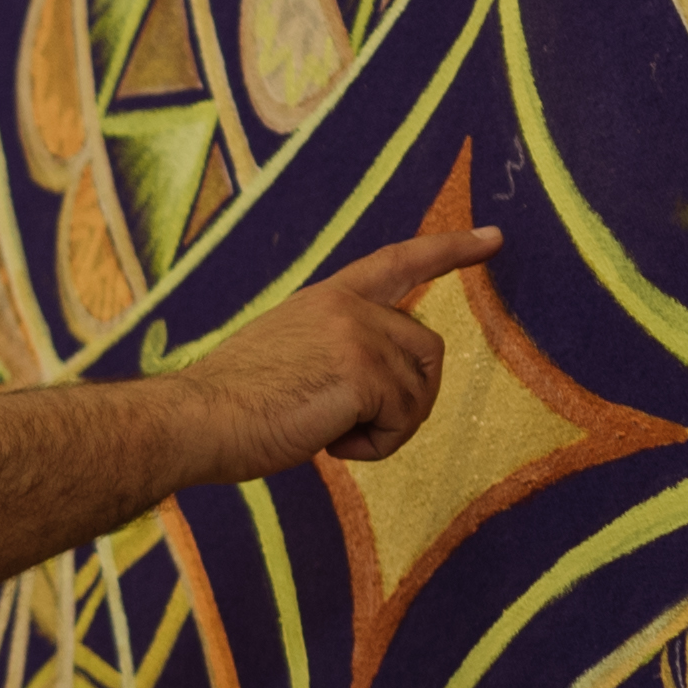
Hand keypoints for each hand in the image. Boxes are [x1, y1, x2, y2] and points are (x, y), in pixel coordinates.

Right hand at [167, 222, 498, 477]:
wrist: (193, 420)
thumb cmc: (226, 405)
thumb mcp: (286, 353)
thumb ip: (334, 350)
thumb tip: (374, 387)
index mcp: (327, 299)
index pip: (398, 262)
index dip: (450, 250)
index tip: (493, 239)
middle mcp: (349, 308)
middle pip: (427, 352)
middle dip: (406, 399)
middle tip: (352, 427)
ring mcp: (359, 337)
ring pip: (418, 392)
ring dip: (384, 428)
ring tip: (328, 433)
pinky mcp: (364, 375)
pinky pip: (402, 421)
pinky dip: (373, 447)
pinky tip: (327, 442)